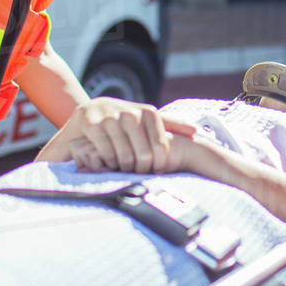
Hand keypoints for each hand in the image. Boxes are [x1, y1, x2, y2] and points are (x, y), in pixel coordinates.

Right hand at [68, 98, 196, 173]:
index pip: (161, 149)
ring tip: (120, 168)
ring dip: (123, 169)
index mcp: (149, 113)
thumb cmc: (123, 122)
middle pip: (144, 157)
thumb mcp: (146, 121)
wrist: (89, 112)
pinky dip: (107, 164)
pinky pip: (107, 154)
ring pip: (125, 158)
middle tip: (134, 173)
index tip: (152, 171)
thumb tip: (196, 132)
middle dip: (140, 170)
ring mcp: (112, 118)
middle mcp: (132, 113)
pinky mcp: (94, 124)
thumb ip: (171, 124)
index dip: (157, 166)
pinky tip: (106, 163)